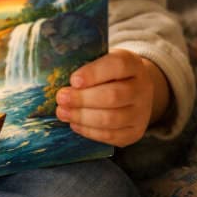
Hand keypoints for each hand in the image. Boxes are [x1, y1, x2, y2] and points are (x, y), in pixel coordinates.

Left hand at [55, 49, 169, 146]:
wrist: (132, 91)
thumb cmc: (106, 74)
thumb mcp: (99, 61)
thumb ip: (83, 65)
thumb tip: (55, 76)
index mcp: (132, 64)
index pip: (117, 65)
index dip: (94, 73)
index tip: (73, 80)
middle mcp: (142, 88)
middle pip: (113, 96)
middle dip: (82, 99)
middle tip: (61, 98)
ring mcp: (141, 112)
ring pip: (111, 119)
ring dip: (82, 117)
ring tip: (62, 112)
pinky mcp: (135, 132)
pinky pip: (111, 135)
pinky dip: (89, 131)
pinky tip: (74, 124)